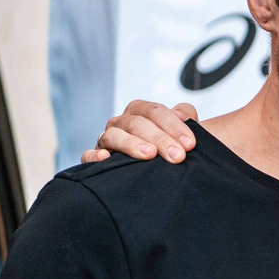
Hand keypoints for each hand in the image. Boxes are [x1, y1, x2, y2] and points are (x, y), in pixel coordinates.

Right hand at [81, 101, 198, 164]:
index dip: (174, 126)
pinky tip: (106, 158)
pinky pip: (88, 155)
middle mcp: (122, 122)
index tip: (191, 144)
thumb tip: (184, 114)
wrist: (156, 168)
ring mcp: (106, 138)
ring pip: (114, 136)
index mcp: (141, 111)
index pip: (155, 112)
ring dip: (132, 144)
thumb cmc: (171, 146)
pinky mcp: (95, 157)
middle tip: (178, 156)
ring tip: (149, 155)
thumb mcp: (180, 130)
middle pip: (137, 124)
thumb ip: (185, 115)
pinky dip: (94, 156)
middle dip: (160, 139)